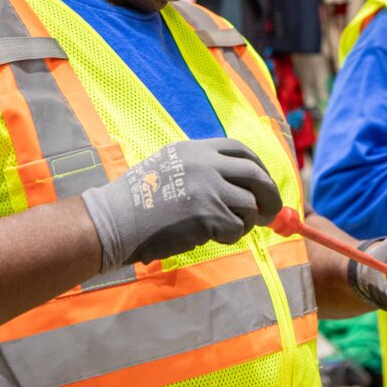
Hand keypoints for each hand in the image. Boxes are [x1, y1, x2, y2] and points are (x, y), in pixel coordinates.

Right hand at [82, 138, 281, 271]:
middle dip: (270, 194)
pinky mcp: (208, 215)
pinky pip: (237, 228)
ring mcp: (208, 189)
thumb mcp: (170, 167)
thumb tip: (243, 188)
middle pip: (255, 175)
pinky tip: (212, 237)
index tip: (263, 182)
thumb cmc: (138, 202)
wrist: (114, 222)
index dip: (258, 167)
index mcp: (195, 150)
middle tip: (273, 211)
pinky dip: (231, 236)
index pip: (240, 150)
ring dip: (246, 221)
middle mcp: (205, 164)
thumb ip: (203, 169)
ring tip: (226, 228)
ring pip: (249, 205)